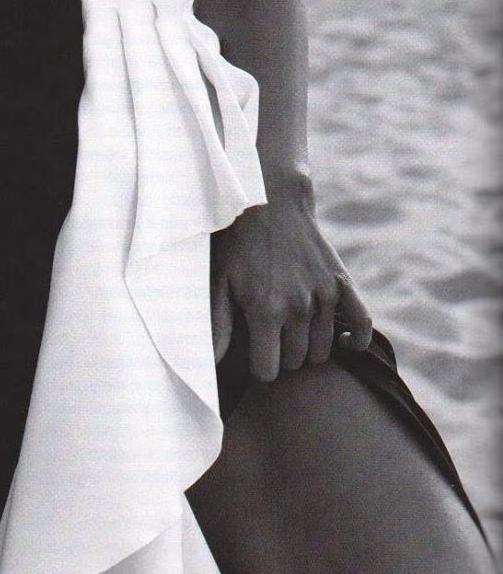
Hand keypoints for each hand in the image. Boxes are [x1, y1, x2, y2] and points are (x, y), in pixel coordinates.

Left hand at [210, 172, 373, 380]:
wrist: (268, 203)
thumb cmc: (237, 245)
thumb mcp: (219, 282)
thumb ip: (217, 326)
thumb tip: (210, 366)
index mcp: (265, 310)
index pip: (268, 370)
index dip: (258, 365)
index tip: (253, 350)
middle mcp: (298, 306)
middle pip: (294, 362)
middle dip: (280, 354)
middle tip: (268, 334)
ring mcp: (324, 295)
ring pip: (321, 351)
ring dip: (306, 346)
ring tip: (290, 327)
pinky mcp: (342, 283)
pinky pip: (363, 325)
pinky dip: (357, 341)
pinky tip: (342, 341)